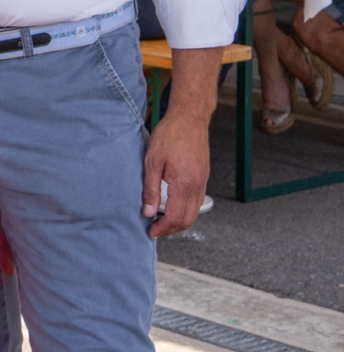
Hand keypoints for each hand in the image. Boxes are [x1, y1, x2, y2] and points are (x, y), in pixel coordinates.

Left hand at [142, 109, 208, 237]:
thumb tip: (148, 212)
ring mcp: (203, 182)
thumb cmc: (169, 136)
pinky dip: (185, 210)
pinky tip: (172, 206)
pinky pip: (197, 201)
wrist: (190, 119)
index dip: (163, 229)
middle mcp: (197, 187)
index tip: (150, 232)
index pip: (176, 218)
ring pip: (194, 212)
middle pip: (188, 220)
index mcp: (184, 184)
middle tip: (154, 229)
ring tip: (160, 220)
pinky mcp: (203, 177)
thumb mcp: (152, 161)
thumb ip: (151, 189)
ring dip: (178, 220)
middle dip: (171, 229)